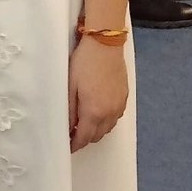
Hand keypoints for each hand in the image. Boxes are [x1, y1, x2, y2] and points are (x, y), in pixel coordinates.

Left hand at [69, 33, 130, 151]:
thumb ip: (69, 110)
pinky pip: (115, 118)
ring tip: (83, 123)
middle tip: (72, 133)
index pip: (84, 138)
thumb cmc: (84, 63)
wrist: (105, 44)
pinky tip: (96, 112)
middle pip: (97, 136)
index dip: (75, 145)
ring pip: (107, 128)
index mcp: (94, 112)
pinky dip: (105, 121)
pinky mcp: (124, 97)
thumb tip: (67, 127)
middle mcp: (110, 113)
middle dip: (84, 138)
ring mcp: (119, 105)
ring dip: (95, 130)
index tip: (67, 146)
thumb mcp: (70, 86)